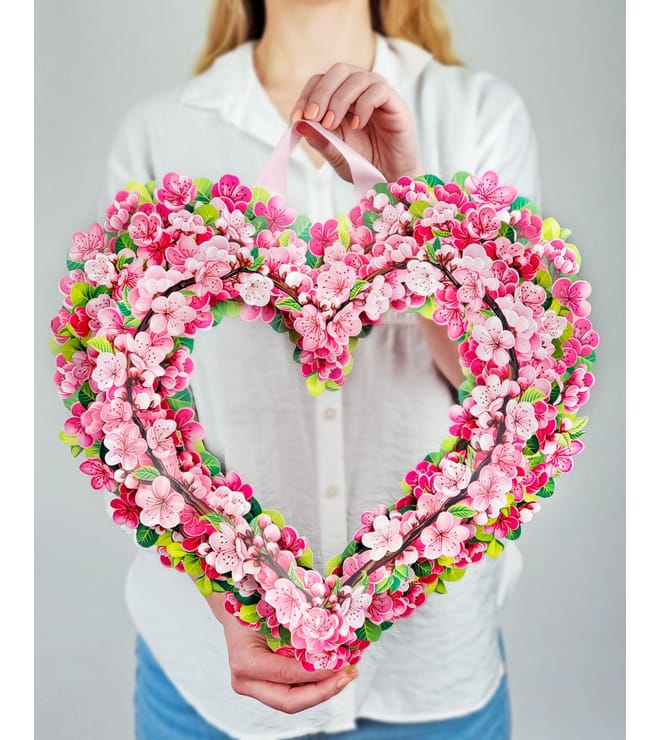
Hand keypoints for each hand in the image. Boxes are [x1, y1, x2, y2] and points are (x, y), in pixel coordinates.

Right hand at [207, 592, 357, 713]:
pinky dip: (313, 685)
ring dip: (322, 690)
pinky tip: (331, 673)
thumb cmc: (252, 604)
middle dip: (323, 691)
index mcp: (245, 662)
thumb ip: (297, 626)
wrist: (233, 609)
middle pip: (289, 701)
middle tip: (348, 676)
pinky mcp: (262, 688)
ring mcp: (252, 688)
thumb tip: (332, 633)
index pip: (287, 674)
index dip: (317, 673)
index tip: (342, 665)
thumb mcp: (273, 611)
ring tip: (346, 674)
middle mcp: (245, 681)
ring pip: (292, 701)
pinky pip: (290, 692)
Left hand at [290, 63, 422, 182]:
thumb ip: (320, 141)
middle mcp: (359, 91)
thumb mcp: (336, 155)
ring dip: (339, 100)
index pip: (320, 81)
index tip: (297, 118)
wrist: (390, 178)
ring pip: (356, 77)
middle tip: (313, 116)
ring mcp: (377, 95)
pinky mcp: (395, 103)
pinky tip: (357, 125)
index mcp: (341, 99)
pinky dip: (363, 105)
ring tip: (332, 124)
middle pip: (338, 71)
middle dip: (321, 93)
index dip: (306, 96)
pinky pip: (378, 90)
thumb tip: (300, 124)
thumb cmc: (363, 165)